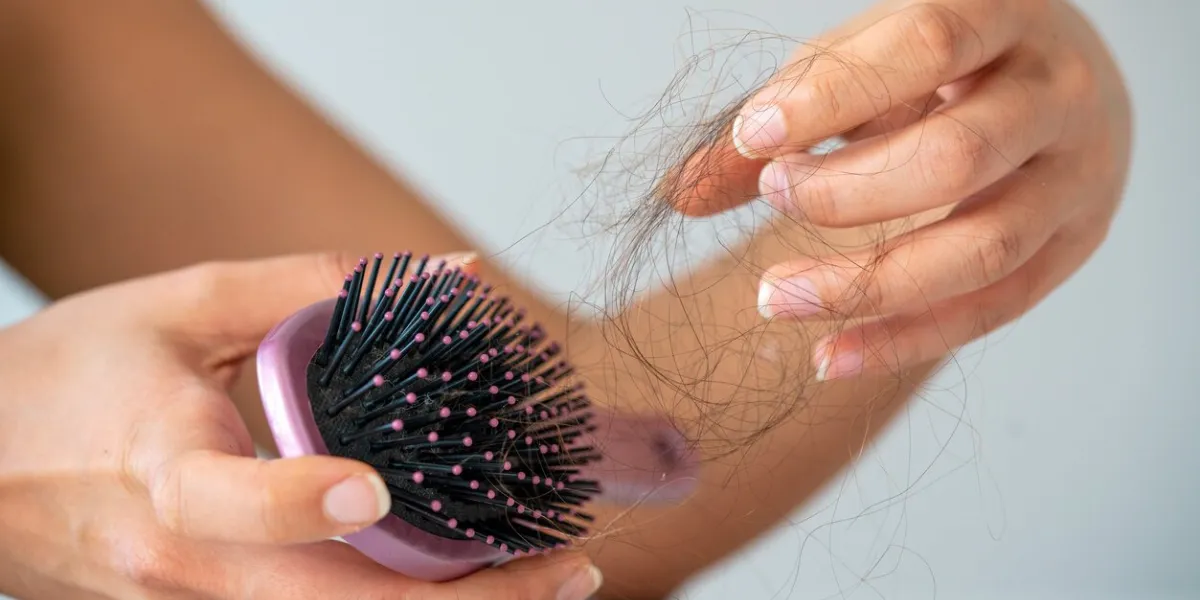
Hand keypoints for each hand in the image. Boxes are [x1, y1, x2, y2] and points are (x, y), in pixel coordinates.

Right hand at [0, 253, 601, 599]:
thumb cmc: (64, 382)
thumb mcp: (174, 306)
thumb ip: (308, 285)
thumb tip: (445, 274)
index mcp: (162, 476)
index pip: (233, 506)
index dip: (301, 502)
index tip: (376, 485)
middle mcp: (185, 568)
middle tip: (571, 566)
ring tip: (549, 581)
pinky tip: (466, 584)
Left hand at [687, 0, 1130, 378]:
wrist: (1062, 79)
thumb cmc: (942, 63)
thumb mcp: (866, 59)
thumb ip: (784, 112)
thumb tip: (683, 192)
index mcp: (1003, 12)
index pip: (925, 47)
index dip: (831, 98)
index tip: (751, 138)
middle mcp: (1056, 93)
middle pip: (959, 157)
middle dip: (847, 193)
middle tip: (775, 195)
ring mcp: (1079, 176)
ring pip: (983, 249)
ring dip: (867, 286)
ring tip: (776, 296)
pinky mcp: (1075, 246)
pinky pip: (992, 311)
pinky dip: (903, 341)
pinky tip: (828, 356)